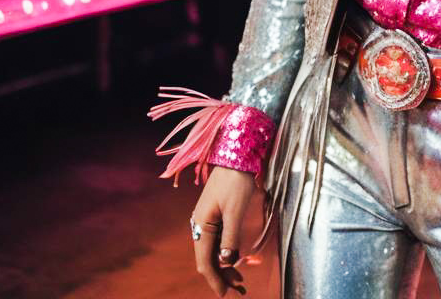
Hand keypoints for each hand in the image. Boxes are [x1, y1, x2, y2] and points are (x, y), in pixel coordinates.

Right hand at [190, 166, 255, 295]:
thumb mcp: (236, 210)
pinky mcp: (215, 215)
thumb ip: (231, 237)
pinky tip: (235, 261)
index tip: (226, 294)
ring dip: (224, 266)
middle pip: (208, 259)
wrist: (236, 155)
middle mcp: (200, 225)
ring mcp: (207, 220)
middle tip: (239, 290)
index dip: (215, 279)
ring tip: (239, 281)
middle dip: (221, 276)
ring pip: (213, 251)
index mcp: (201, 225)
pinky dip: (226, 253)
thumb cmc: (236, 181)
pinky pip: (217, 240)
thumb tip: (227, 262)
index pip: (205, 261)